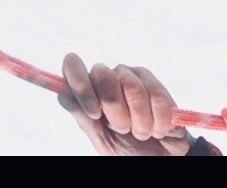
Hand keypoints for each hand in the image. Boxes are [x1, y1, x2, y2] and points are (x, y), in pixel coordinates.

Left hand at [58, 52, 191, 155]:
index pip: (73, 67)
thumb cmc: (130, 151)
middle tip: (123, 129)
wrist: (162, 159)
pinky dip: (158, 120)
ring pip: (131, 87)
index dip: (81, 85)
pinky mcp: (158, 84)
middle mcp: (111, 79)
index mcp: (90, 92)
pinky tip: (158, 129)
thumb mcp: (103, 140)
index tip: (94, 113)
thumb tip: (64, 96)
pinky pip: (157, 96)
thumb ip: (85, 118)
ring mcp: (135, 78)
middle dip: (114, 108)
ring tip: (143, 132)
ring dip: (139, 120)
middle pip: (103, 75)